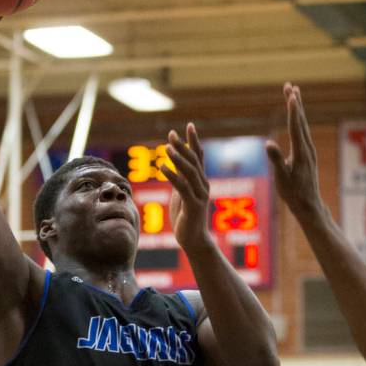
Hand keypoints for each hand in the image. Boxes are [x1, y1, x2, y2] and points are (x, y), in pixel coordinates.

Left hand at [161, 123, 211, 253]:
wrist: (194, 240)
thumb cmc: (187, 217)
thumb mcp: (183, 193)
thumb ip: (181, 178)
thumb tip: (175, 162)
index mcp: (201, 181)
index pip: (199, 157)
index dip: (194, 141)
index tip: (189, 125)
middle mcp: (203, 185)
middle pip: (194, 161)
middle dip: (183, 146)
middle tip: (172, 134)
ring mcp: (199, 196)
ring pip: (189, 172)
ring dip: (178, 159)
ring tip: (166, 147)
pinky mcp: (193, 206)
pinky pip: (182, 187)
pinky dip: (172, 176)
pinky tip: (162, 167)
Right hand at [265, 83, 322, 217]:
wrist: (309, 205)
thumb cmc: (293, 194)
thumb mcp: (282, 178)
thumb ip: (276, 160)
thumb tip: (268, 143)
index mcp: (301, 152)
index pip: (296, 126)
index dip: (293, 110)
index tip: (291, 94)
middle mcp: (307, 148)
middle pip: (301, 121)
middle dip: (295, 103)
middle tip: (290, 86)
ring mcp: (309, 151)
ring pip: (303, 125)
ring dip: (298, 109)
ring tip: (294, 94)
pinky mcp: (308, 154)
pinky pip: (303, 132)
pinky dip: (299, 120)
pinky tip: (297, 118)